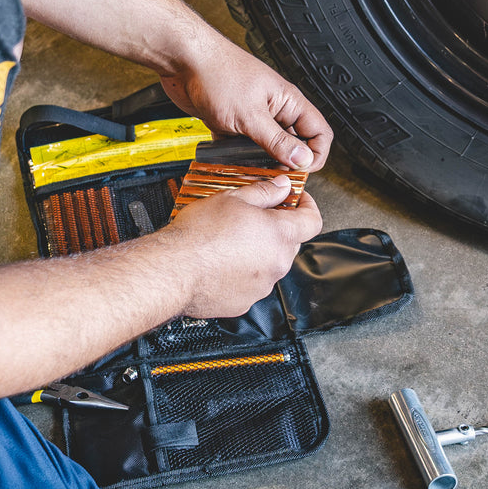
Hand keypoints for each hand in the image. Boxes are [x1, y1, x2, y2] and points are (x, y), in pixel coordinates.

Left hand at [160, 38, 332, 171]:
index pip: (319, 133)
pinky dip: (236, 156)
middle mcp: (273, 109)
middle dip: (286, 162)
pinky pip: (241, 146)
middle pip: (293, 143)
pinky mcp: (231, 122)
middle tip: (274, 175)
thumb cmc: (218, 72)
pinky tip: (229, 159)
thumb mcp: (251, 115)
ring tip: (251, 170)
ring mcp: (252, 116)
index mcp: (288, 101)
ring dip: (259, 161)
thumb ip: (277, 141)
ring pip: (265, 147)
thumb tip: (302, 159)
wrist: (184, 61)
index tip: (301, 170)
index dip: (316, 155)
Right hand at [164, 175, 322, 318]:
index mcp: (280, 235)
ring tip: (230, 241)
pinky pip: (251, 283)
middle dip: (277, 229)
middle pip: (290, 242)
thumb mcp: (233, 199)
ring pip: (269, 264)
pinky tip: (222, 262)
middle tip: (254, 217)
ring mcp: (262, 286)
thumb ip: (265, 192)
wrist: (174, 270)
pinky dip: (242, 272)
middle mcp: (277, 263)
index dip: (307, 206)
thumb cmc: (199, 235)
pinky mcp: (245, 302)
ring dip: (258, 252)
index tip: (296, 200)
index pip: (313, 221)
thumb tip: (282, 186)